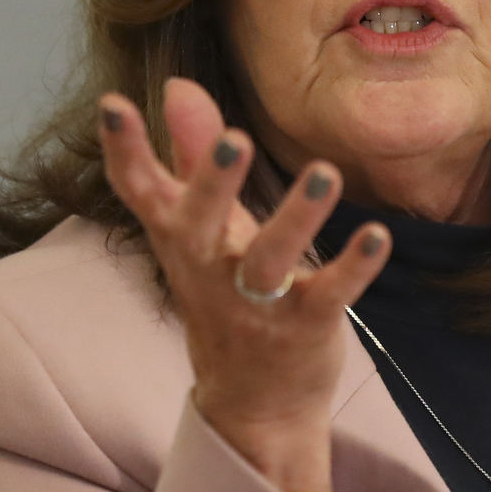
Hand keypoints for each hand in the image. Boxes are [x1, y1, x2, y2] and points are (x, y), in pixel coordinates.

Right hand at [96, 78, 389, 491]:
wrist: (255, 405)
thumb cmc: (227, 295)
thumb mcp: (207, 228)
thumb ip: (193, 154)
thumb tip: (178, 86)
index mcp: (181, 239)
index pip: (141, 192)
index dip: (124, 149)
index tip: (112, 103)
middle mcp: (209, 268)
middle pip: (199, 223)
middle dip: (214, 181)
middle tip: (236, 137)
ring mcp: (256, 302)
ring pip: (269, 260)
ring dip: (297, 218)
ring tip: (325, 173)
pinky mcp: (304, 325)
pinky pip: (328, 294)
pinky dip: (353, 266)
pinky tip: (377, 235)